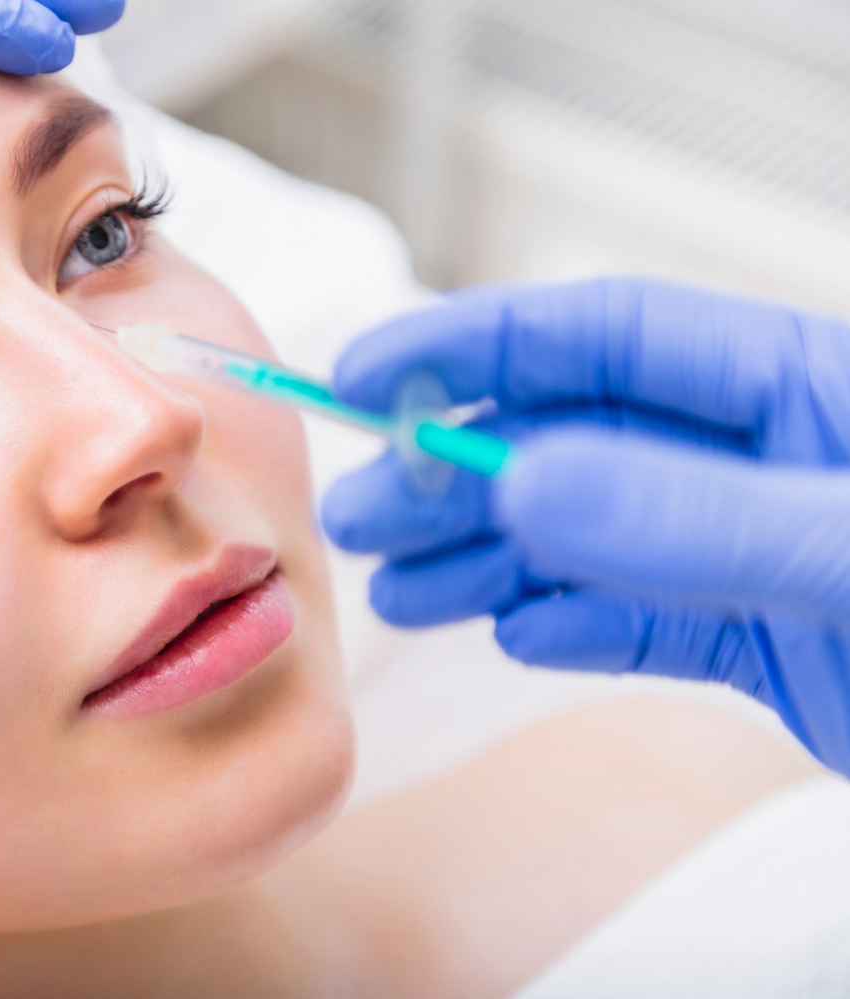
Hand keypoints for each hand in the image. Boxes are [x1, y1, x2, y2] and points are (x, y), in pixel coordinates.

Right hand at [320, 278, 849, 772]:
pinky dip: (566, 628)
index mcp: (790, 384)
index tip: (366, 376)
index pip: (598, 335)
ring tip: (402, 592)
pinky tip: (516, 636)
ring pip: (585, 537)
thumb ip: (689, 515)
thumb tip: (519, 483)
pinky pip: (636, 622)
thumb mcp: (843, 549)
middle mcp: (756, 457)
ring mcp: (752, 549)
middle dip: (452, 474)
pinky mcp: (760, 638)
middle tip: (359, 516)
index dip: (472, 347)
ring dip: (486, 559)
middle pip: (569, 441)